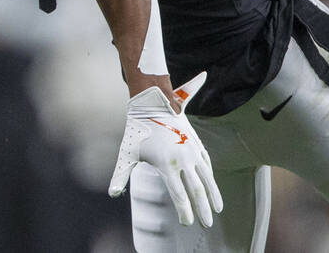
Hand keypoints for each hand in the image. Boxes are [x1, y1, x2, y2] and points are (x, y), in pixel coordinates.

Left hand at [108, 72, 222, 227]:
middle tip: (206, 224)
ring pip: (207, 178)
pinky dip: (211, 179)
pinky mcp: (196, 145)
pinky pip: (207, 165)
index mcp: (166, 165)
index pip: (178, 195)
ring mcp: (192, 152)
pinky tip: (213, 189)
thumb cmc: (138, 130)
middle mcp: (182, 160)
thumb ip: (120, 175)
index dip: (184, 211)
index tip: (186, 223)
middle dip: (202, 209)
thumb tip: (111, 194)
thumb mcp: (127, 153)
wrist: (153, 104)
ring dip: (213, 195)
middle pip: (196, 190)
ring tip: (217, 210)